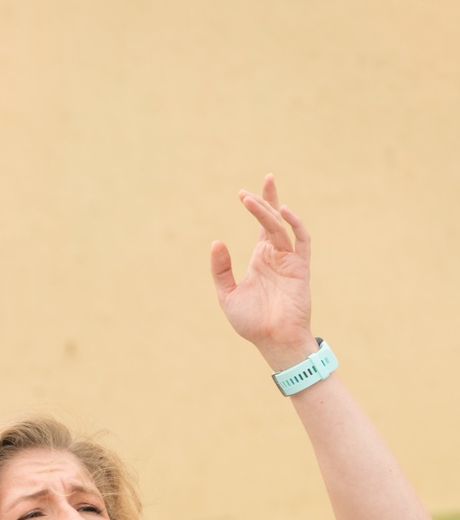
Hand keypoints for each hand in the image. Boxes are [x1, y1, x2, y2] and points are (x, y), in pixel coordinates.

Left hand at [210, 174, 315, 370]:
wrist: (273, 341)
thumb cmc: (252, 323)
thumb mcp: (228, 295)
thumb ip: (221, 270)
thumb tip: (216, 241)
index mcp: (260, 260)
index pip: (261, 227)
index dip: (258, 206)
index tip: (245, 192)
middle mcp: (275, 256)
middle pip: (274, 220)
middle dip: (269, 198)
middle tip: (264, 179)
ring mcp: (289, 260)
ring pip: (281, 227)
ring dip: (269, 212)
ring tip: (253, 200)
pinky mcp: (300, 267)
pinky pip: (302, 241)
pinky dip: (295, 225)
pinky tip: (283, 213)